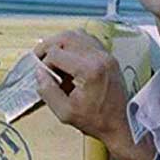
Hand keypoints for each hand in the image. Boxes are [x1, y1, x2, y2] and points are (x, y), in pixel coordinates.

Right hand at [35, 30, 153, 159]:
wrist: (121, 124)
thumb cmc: (96, 120)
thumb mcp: (65, 112)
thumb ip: (48, 91)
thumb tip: (39, 72)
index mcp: (90, 70)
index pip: (56, 54)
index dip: (44, 63)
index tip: (43, 76)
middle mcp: (100, 57)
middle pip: (66, 38)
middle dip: (49, 46)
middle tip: (39, 58)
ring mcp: (107, 55)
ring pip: (78, 35)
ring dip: (61, 43)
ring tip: (52, 56)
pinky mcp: (110, 57)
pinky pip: (89, 40)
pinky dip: (75, 43)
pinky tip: (68, 56)